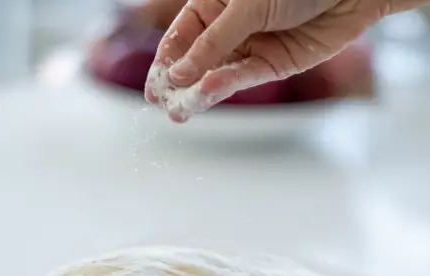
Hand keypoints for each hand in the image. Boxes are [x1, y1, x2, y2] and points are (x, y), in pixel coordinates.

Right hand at [144, 0, 387, 120]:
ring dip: (199, 92)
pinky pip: (245, 78)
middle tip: (163, 106)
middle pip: (196, 60)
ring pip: (218, 74)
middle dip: (179, 84)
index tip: (153, 87)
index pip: (180, 36)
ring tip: (180, 111)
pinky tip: (207, 93)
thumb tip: (180, 74)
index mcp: (215, 3)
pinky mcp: (275, 65)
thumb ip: (214, 41)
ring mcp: (253, 47)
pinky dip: (225, 86)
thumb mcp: (246, 5)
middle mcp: (231, 27)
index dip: (165, 61)